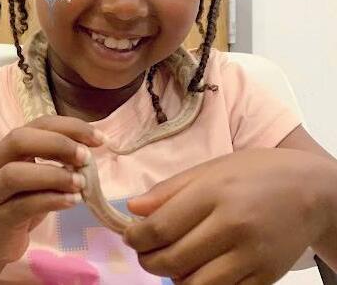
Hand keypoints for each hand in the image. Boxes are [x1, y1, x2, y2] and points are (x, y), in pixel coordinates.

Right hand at [0, 115, 101, 265]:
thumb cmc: (19, 201)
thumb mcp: (40, 176)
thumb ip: (59, 161)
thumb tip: (90, 149)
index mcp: (11, 146)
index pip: (40, 124)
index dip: (70, 127)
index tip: (99, 138)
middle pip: (19, 139)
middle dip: (57, 143)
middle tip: (86, 156)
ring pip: (14, 174)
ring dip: (53, 175)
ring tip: (80, 183)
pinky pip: (22, 205)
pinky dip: (50, 200)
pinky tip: (72, 201)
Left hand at [123, 148, 329, 284]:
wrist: (311, 190)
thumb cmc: (256, 172)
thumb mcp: (210, 168)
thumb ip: (169, 190)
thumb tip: (132, 209)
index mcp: (215, 193)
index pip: (161, 227)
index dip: (136, 237)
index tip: (129, 236)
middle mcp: (233, 226)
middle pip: (173, 259)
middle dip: (147, 260)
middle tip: (144, 251)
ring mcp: (252, 257)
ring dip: (173, 277)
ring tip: (170, 260)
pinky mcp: (266, 278)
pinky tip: (197, 270)